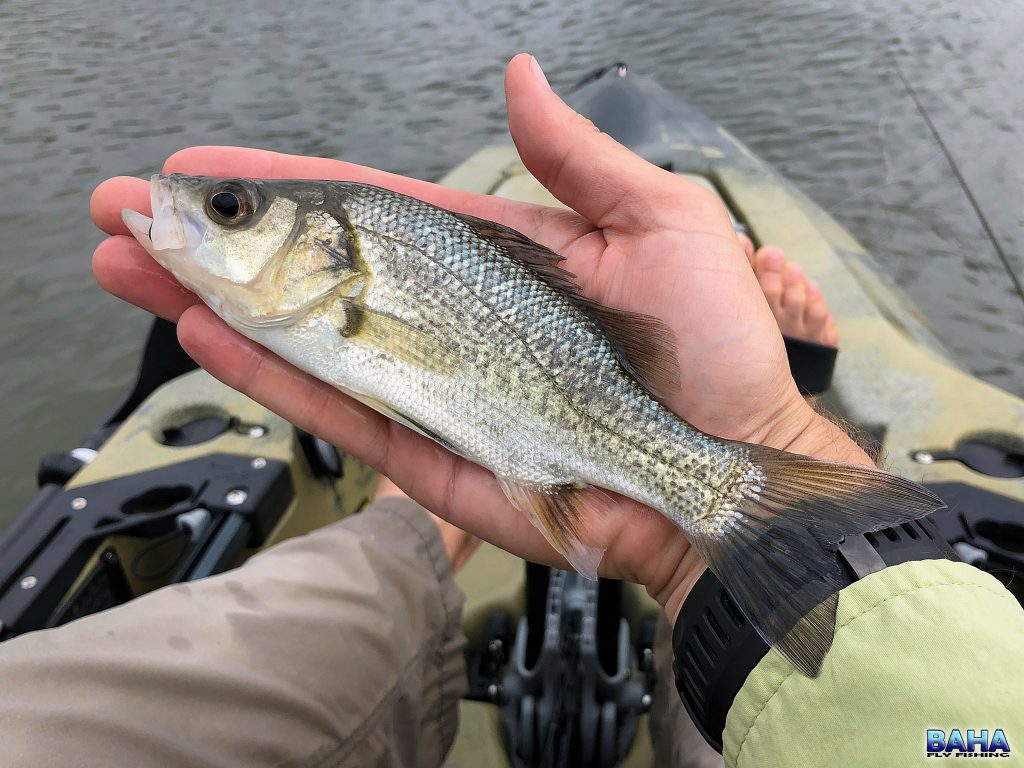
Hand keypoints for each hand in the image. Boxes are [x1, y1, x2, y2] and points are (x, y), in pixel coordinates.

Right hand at [90, 54, 870, 620]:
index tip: (217, 163)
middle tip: (134, 215)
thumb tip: (520, 77)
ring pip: (309, 346)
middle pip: (315, 276)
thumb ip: (575, 158)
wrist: (728, 469)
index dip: (293, 185)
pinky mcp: (433, 456)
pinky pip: (343, 414)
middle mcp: (450, 322)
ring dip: (218, 308)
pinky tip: (210, 340)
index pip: (372, 211)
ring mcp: (435, 390)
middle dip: (222, 244)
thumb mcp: (659, 223)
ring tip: (138, 269)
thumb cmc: (714, 347)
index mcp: (494, 259)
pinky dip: (274, 380)